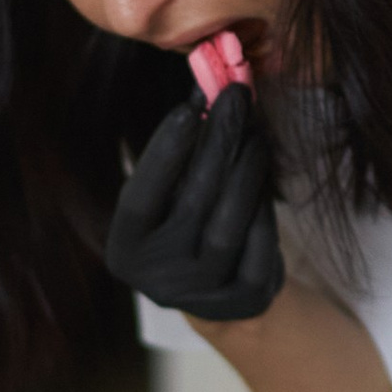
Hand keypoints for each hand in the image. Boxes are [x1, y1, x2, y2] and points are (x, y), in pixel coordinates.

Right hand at [106, 84, 281, 321]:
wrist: (218, 291)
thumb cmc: (185, 223)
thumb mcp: (170, 194)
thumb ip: (180, 154)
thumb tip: (206, 90)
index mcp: (127, 250)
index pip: (141, 198)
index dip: (163, 153)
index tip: (188, 107)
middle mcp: (157, 279)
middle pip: (191, 204)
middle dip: (217, 144)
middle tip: (235, 98)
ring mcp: (202, 296)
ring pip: (228, 225)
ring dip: (245, 170)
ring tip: (254, 132)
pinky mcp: (243, 301)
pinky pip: (260, 244)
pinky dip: (264, 204)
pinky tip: (262, 171)